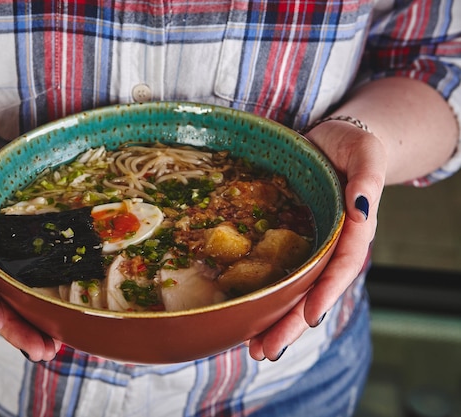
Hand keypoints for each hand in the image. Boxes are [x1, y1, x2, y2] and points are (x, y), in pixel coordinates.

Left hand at [247, 122, 386, 360]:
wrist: (333, 143)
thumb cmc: (352, 147)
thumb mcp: (365, 155)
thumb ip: (367, 180)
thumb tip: (361, 209)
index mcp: (354, 230)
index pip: (342, 267)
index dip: (325, 292)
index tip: (309, 317)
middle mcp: (332, 247)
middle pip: (314, 292)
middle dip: (292, 324)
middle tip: (265, 351)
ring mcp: (311, 248)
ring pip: (295, 291)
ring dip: (275, 320)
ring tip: (253, 348)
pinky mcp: (290, 242)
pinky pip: (279, 273)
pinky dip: (264, 295)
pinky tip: (245, 313)